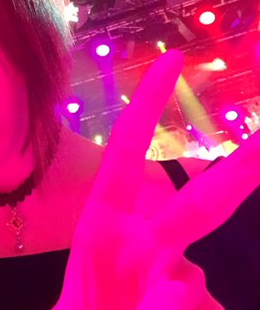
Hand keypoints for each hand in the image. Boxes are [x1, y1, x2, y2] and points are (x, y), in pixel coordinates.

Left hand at [54, 50, 259, 309]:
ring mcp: (175, 277)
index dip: (147, 106)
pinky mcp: (195, 301)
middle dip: (239, 171)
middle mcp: (146, 243)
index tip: (173, 60)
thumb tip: (186, 284)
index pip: (126, 153)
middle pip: (202, 204)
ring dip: (184, 308)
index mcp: (106, 224)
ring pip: (200, 285)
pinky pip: (208, 307)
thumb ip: (127, 300)